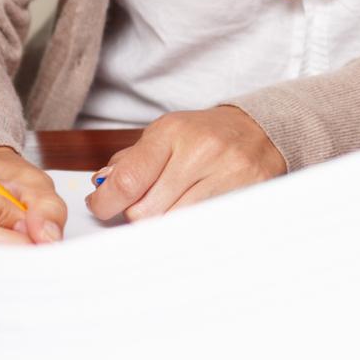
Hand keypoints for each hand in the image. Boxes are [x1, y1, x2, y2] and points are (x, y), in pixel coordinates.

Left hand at [87, 106, 284, 223]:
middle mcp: (200, 151)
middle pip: (147, 211)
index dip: (106, 203)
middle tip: (142, 206)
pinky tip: (189, 215)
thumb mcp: (164, 135)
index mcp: (172, 132)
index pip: (128, 180)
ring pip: (172, 224)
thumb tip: (101, 187)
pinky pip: (202, 227)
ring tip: (169, 209)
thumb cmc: (205, 135)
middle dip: (136, 215)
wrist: (259, 130)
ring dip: (163, 223)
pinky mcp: (244, 196)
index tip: (100, 207)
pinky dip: (188, 228)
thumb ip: (130, 161)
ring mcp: (226, 175)